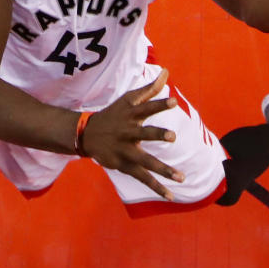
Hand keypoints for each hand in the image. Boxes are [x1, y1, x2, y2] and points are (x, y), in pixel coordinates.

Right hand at [80, 69, 183, 199]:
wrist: (86, 134)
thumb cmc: (114, 114)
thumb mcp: (128, 100)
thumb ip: (150, 89)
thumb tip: (167, 71)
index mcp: (131, 115)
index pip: (146, 107)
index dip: (159, 104)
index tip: (173, 100)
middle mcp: (128, 132)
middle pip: (144, 134)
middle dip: (158, 135)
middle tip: (172, 137)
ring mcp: (126, 150)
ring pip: (146, 161)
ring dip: (163, 169)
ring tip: (181, 177)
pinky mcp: (124, 165)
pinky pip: (143, 178)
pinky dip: (157, 187)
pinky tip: (171, 196)